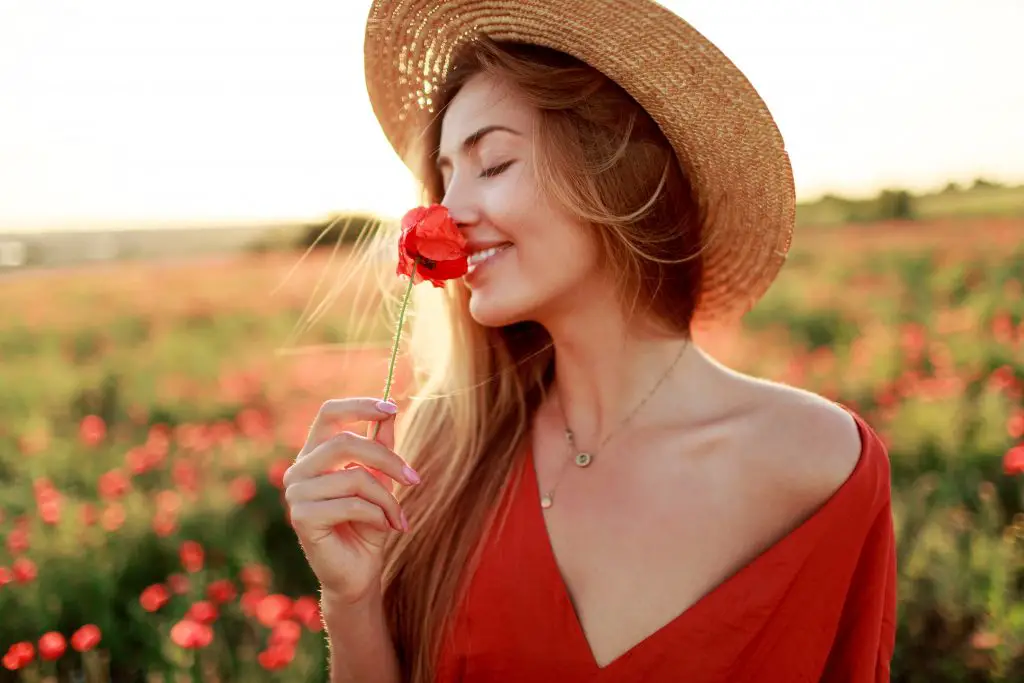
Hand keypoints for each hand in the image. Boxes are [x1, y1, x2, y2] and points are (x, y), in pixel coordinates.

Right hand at [283, 398, 419, 604]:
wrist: (358, 573)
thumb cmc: (368, 524)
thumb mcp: (380, 480)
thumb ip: (380, 445)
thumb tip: (390, 409)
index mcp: (314, 454)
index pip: (329, 413)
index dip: (360, 406)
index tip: (392, 408)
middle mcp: (298, 470)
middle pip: (345, 442)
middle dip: (387, 459)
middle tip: (414, 479)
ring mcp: (296, 494)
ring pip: (354, 477)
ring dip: (386, 498)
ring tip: (398, 518)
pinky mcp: (302, 517)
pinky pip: (351, 504)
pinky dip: (377, 515)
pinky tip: (383, 527)